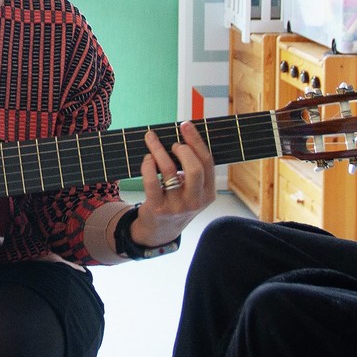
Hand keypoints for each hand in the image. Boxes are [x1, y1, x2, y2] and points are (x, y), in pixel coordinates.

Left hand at [134, 124, 213, 243]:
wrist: (160, 231)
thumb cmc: (177, 201)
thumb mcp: (193, 190)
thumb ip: (193, 168)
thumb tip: (183, 136)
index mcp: (208, 193)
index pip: (207, 162)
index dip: (196, 141)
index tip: (185, 125)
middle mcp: (195, 201)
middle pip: (194, 167)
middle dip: (183, 149)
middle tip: (173, 143)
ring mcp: (177, 206)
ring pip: (169, 170)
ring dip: (159, 150)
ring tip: (152, 140)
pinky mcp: (158, 207)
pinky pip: (152, 180)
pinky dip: (148, 164)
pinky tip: (147, 159)